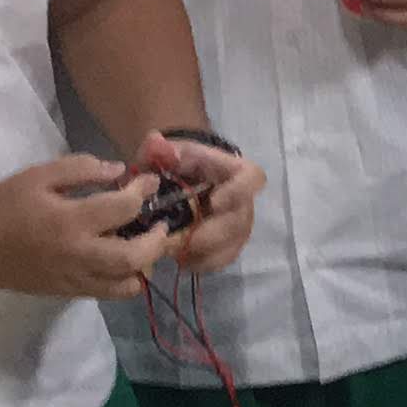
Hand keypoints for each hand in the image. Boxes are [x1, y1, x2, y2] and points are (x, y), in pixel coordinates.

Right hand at [0, 156, 173, 299]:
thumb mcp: (38, 175)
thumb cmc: (1, 205)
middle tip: (160, 223)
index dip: (142, 193)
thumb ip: (81, 168)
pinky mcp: (68, 292)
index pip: (124, 208)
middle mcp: (77, 254)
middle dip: (157, 239)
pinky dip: (126, 280)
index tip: (148, 183)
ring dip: (145, 265)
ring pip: (128, 284)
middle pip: (136, 256)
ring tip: (143, 245)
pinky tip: (122, 261)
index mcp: (69, 221)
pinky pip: (109, 294)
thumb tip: (119, 171)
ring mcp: (74, 278)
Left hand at [136, 131, 264, 273]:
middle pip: (238, 222)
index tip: (214, 202)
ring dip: (202, 253)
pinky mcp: (229, 245)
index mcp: (233, 171)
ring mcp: (239, 226)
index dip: (238, 192)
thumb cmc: (177, 164)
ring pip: (231, 246)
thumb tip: (155, 143)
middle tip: (177, 241)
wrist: (182, 180)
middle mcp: (243, 201)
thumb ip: (158, 148)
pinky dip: (200, 263)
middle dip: (208, 235)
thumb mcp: (165, 152)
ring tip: (172, 252)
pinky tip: (180, 259)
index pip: (251, 179)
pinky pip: (222, 261)